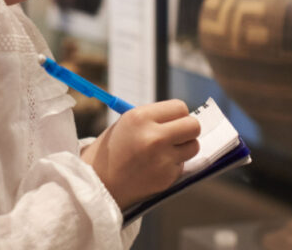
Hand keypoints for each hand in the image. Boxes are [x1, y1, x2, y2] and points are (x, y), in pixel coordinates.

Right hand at [81, 99, 200, 208]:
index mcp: (140, 117)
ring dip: (184, 148)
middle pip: (193, 125)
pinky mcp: (167, 177)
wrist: (97, 184)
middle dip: (187, 129)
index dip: (178, 114)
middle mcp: (154, 137)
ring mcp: (162, 159)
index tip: (172, 121)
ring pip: (193, 146)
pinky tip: (154, 168)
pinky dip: (173, 165)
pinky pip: (182, 165)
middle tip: (177, 135)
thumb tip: (181, 117)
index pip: (180, 107)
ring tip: (165, 152)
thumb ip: (154, 118)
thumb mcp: (126, 123)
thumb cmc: (111, 151)